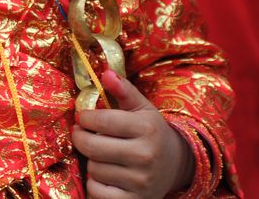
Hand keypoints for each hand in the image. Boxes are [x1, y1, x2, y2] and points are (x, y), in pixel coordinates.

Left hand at [72, 70, 193, 197]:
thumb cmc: (151, 132)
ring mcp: (141, 181)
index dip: (85, 117)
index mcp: (147, 128)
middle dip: (81, 138)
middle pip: (92, 146)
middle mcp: (146, 155)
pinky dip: (95, 183)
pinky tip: (105, 174)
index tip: (83, 117)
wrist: (177, 165)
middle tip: (81, 133)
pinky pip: (97, 191)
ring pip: (93, 169)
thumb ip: (123, 90)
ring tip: (101, 154)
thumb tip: (105, 73)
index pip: (101, 120)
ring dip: (91, 161)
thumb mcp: (142, 108)